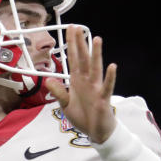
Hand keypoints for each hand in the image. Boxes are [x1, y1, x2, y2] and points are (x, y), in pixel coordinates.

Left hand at [44, 27, 116, 143]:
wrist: (96, 132)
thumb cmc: (83, 117)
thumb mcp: (65, 105)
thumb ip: (59, 92)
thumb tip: (47, 80)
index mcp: (77, 81)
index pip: (74, 59)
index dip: (72, 44)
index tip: (70, 29)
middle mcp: (87, 81)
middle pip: (83, 59)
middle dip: (80, 44)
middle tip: (78, 27)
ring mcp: (96, 88)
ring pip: (95, 68)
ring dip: (96, 54)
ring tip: (97, 39)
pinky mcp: (103, 99)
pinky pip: (107, 86)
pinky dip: (110, 77)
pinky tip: (113, 66)